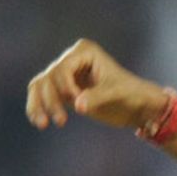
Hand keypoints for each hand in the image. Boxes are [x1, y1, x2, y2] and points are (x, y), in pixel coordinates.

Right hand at [26, 39, 169, 130]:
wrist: (138, 106)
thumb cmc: (132, 95)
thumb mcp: (116, 94)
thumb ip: (97, 97)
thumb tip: (77, 106)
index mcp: (85, 51)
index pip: (63, 67)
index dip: (65, 86)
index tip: (75, 103)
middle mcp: (72, 59)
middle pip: (50, 77)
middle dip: (51, 99)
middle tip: (61, 122)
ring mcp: (67, 74)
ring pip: (42, 85)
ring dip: (39, 104)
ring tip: (42, 124)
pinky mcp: (65, 90)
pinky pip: (44, 96)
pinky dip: (38, 107)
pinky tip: (39, 121)